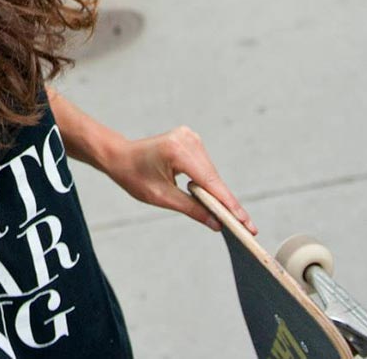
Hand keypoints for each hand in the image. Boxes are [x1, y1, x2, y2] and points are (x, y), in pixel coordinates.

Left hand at [104, 126, 256, 233]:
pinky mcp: (190, 140)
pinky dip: (210, 184)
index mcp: (177, 151)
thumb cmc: (133, 175)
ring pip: (212, 174)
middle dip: (227, 203)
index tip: (246, 223)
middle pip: (214, 178)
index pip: (210, 182)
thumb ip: (191, 209)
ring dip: (219, 194)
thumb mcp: (160, 197)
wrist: (118, 155)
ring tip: (236, 219)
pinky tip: (219, 201)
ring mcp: (190, 137)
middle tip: (247, 228)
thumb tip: (217, 223)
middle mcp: (187, 139)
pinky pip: (205, 168)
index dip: (228, 204)